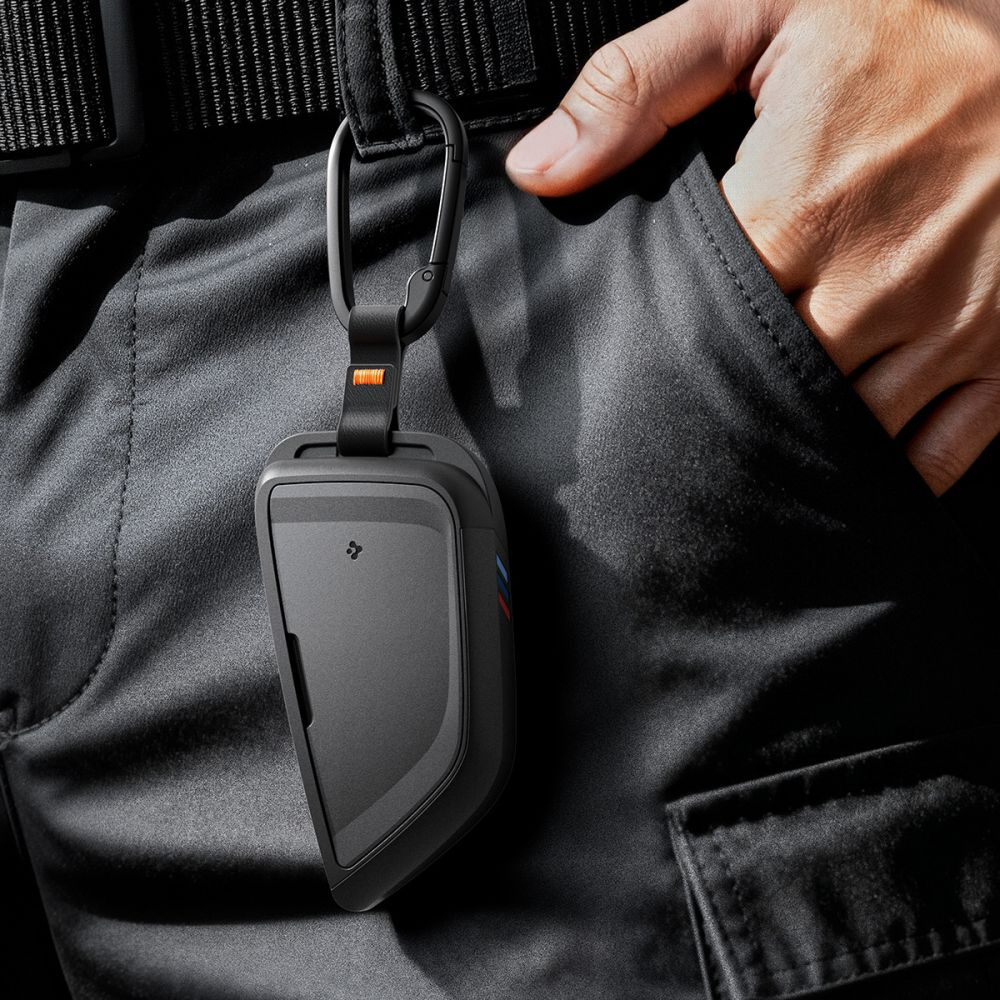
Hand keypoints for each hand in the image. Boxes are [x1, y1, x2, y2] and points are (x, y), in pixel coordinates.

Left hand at [505, 0, 999, 494]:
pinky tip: (849, 464)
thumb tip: (540, 166)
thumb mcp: (765, 12)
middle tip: (689, 413)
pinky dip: (892, 473)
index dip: (658, 356)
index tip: (639, 367)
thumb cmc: (916, 16)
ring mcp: (948, 324)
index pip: (695, 328)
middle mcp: (872, 284)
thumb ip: (641, 84)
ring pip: (846, 433)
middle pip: (761, 391)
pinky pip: (940, 451)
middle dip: (720, 405)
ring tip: (757, 439)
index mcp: (797, 209)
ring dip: (797, 442)